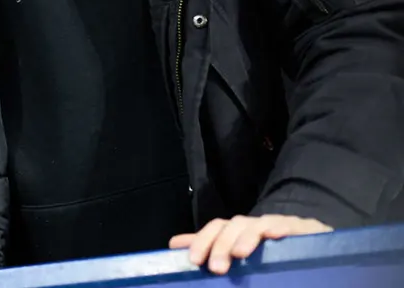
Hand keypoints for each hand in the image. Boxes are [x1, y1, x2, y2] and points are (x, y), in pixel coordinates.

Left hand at [170, 214, 332, 274]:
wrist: (316, 245)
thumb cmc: (272, 252)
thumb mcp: (238, 251)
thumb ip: (210, 246)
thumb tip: (174, 244)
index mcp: (239, 230)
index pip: (217, 228)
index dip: (203, 241)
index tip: (195, 261)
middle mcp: (257, 224)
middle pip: (235, 225)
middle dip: (222, 244)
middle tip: (216, 267)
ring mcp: (280, 224)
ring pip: (259, 224)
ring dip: (247, 237)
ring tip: (240, 253)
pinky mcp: (306, 229)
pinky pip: (293, 225)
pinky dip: (282, 228)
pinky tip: (276, 235)